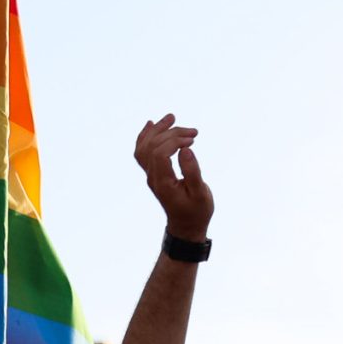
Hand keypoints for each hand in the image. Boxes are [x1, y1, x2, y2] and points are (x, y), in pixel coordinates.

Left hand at [134, 114, 212, 238]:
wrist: (186, 225)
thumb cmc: (197, 211)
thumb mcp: (200, 194)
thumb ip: (192, 172)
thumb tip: (186, 150)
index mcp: (163, 183)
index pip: (159, 153)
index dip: (174, 142)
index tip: (193, 140)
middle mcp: (152, 177)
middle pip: (153, 146)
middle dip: (172, 134)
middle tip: (193, 132)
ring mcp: (150, 175)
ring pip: (144, 147)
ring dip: (156, 130)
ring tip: (172, 117)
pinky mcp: (153, 173)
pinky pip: (142, 152)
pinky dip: (145, 136)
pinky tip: (152, 124)